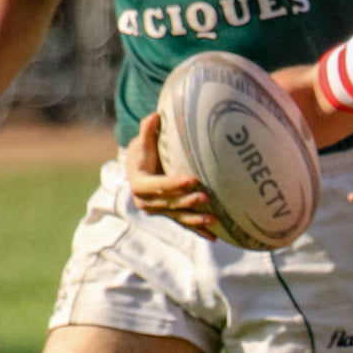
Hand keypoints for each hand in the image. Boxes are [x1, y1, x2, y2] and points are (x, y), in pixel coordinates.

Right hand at [126, 113, 217, 239]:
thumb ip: (148, 130)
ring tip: (214, 219)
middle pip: (169, 203)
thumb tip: (155, 116)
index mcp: (139, 183)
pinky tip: (214, 236)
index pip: (157, 185)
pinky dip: (199, 230)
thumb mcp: (143, 140)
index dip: (174, 183)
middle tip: (206, 197)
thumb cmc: (144, 150)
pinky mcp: (171, 215)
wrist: (140, 168)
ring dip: (196, 219)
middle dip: (187, 201)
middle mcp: (146, 202)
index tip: (192, 179)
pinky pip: (185, 223)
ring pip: (179, 216)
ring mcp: (159, 211)